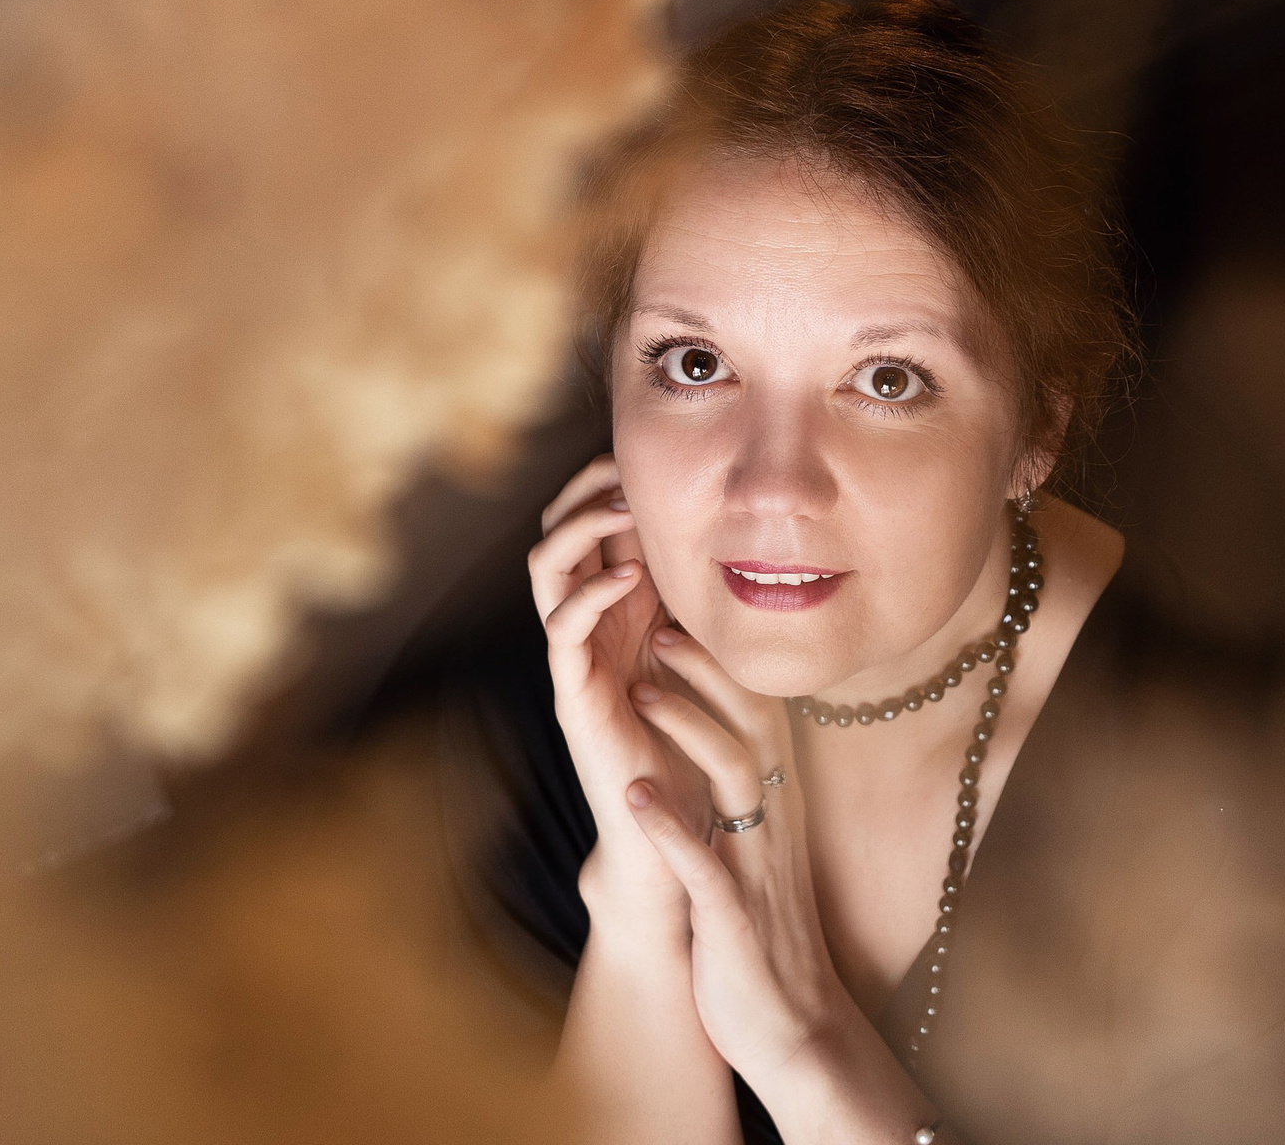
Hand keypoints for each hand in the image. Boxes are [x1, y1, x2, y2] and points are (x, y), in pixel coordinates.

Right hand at [528, 453, 712, 915]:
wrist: (675, 829)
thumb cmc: (698, 738)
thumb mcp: (707, 645)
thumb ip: (705, 595)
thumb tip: (740, 527)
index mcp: (615, 605)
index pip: (592, 521)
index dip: (608, 480)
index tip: (646, 456)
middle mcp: (586, 622)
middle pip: (557, 529)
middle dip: (585, 488)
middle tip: (622, 467)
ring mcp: (574, 655)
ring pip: (545, 567)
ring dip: (580, 527)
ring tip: (622, 509)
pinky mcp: (574, 693)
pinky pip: (563, 629)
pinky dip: (591, 592)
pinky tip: (630, 580)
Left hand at [622, 624, 854, 1096]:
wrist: (795, 1029)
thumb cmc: (764, 931)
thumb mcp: (759, 847)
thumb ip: (746, 791)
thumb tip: (724, 728)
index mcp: (779, 805)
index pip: (762, 713)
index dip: (726, 662)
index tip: (683, 618)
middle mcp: (775, 824)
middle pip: (754, 724)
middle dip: (709, 672)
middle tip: (660, 627)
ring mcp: (758, 868)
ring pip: (737, 777)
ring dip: (690, 729)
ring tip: (640, 693)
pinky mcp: (735, 921)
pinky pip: (707, 867)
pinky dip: (673, 829)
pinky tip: (636, 800)